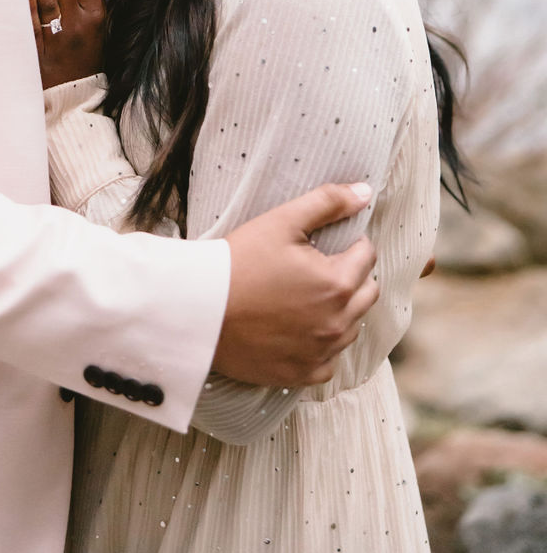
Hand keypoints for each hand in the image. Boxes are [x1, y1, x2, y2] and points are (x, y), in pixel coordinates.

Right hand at [215, 182, 378, 386]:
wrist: (199, 309)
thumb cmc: (238, 261)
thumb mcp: (281, 222)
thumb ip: (327, 203)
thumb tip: (364, 192)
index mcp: (337, 284)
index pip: (367, 256)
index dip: (351, 243)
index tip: (327, 242)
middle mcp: (337, 323)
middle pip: (367, 293)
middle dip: (352, 276)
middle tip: (318, 268)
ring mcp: (321, 353)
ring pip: (352, 328)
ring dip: (340, 311)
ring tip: (306, 296)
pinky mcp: (303, 374)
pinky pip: (330, 361)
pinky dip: (322, 345)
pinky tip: (299, 328)